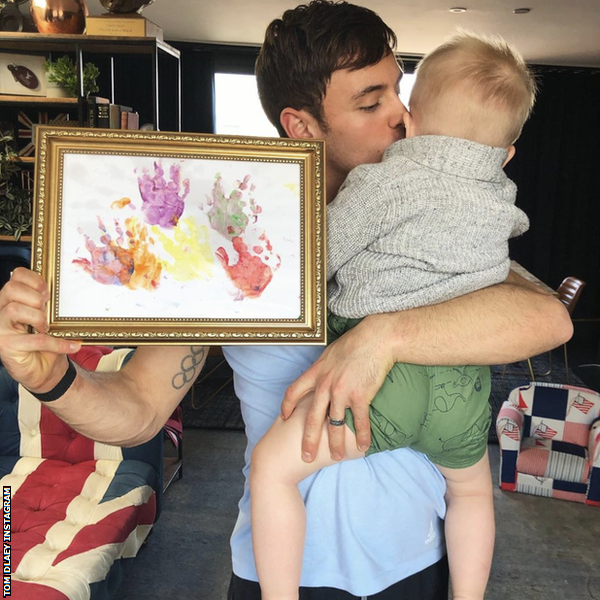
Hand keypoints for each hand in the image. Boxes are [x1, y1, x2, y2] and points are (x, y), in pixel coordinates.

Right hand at [0, 268, 79, 391]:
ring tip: (47, 328)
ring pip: (15, 310)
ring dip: (38, 318)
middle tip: (47, 309)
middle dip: (35, 297)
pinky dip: (57, 343)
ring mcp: (1, 329)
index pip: (15, 277)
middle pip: (11, 289)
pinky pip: (35, 340)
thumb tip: (60, 291)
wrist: (44, 370)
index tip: (48, 289)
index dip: (33, 278)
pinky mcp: (7, 346)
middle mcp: (1, 311)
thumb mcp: (49, 318)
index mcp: (11, 299)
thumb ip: (48, 304)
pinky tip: (72, 346)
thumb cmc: (45, 341)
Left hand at [281, 315, 394, 461]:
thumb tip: (322, 374)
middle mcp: (325, 384)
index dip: (287, 406)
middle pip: (312, 418)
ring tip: (335, 457)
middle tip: (306, 456)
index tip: (284, 417)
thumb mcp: (330, 353)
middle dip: (308, 439)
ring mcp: (342, 391)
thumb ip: (324, 367)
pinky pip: (359, 421)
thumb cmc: (355, 343)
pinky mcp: (360, 396)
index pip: (294, 391)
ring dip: (335, 443)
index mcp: (316, 372)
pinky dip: (361, 436)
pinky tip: (362, 447)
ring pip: (334, 424)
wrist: (375, 339)